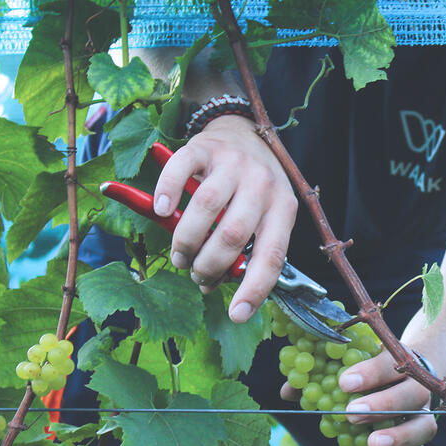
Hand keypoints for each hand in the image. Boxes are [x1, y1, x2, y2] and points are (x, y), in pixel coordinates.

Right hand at [152, 115, 297, 321]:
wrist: (244, 131)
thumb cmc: (253, 187)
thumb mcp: (265, 215)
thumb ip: (248, 246)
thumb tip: (217, 286)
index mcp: (283, 208)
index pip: (272, 255)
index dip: (255, 288)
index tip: (237, 315)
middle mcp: (263, 184)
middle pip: (233, 234)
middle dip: (209, 265)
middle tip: (195, 274)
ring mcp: (234, 163)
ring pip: (206, 208)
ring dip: (186, 240)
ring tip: (180, 255)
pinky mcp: (205, 147)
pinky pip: (181, 171)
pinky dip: (167, 193)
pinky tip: (161, 210)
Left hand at [281, 349, 437, 445]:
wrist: (407, 376)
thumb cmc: (370, 371)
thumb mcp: (350, 367)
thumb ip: (319, 376)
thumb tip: (288, 391)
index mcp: (397, 362)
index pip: (389, 363)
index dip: (369, 372)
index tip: (343, 382)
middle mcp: (416, 387)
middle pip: (412, 394)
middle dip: (382, 405)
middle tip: (351, 414)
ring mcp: (421, 414)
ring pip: (423, 426)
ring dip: (399, 437)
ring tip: (372, 445)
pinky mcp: (420, 440)